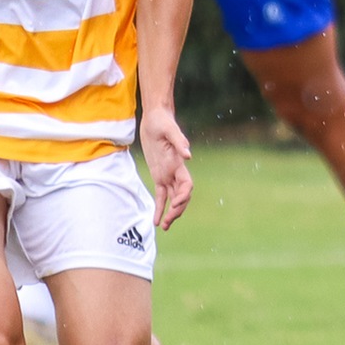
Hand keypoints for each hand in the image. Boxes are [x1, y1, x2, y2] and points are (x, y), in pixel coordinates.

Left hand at [139, 109, 194, 229]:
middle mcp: (176, 171)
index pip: (187, 186)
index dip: (183, 196)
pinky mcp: (159, 175)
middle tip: (167, 222)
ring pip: (172, 199)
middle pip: (181, 196)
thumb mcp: (170, 129)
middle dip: (176, 210)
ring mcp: (168, 174)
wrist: (156, 118)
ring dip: (170, 213)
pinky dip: (159, 207)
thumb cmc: (163, 122)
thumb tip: (189, 154)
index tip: (175, 203)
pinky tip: (155, 220)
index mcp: (179, 164)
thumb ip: (179, 141)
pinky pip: (160, 195)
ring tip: (163, 226)